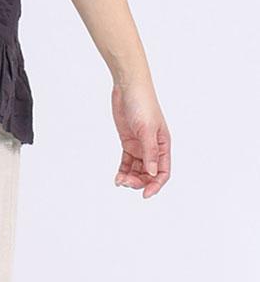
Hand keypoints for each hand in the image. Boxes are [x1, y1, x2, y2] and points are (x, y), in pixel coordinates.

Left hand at [110, 78, 170, 197]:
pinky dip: (123, 170)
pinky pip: (127, 161)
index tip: (146, 194)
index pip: (163, 171)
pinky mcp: (128, 142)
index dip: (156, 185)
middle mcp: (153, 148)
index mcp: (163, 145)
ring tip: (120, 181)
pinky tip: (118, 177)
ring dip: (130, 178)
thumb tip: (152, 172)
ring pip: (137, 169)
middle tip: (126, 183)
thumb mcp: (146, 129)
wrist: (127, 87)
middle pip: (149, 173)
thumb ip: (149, 151)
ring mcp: (140, 145)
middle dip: (139, 182)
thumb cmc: (142, 104)